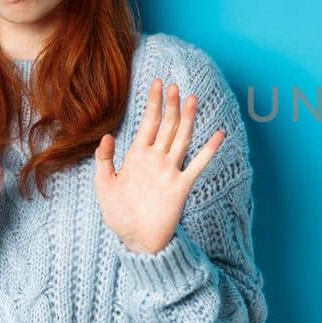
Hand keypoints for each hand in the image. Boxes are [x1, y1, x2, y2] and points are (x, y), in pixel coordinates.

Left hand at [94, 79, 226, 254]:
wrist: (135, 239)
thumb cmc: (118, 214)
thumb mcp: (103, 185)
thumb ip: (104, 160)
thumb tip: (106, 136)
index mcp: (137, 156)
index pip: (148, 123)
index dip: (153, 103)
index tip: (157, 83)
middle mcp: (156, 159)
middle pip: (167, 126)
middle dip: (170, 105)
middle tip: (174, 85)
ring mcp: (170, 171)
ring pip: (181, 138)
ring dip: (187, 119)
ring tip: (192, 99)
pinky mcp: (180, 186)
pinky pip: (197, 165)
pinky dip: (208, 150)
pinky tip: (218, 135)